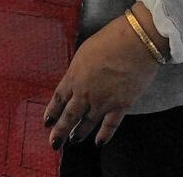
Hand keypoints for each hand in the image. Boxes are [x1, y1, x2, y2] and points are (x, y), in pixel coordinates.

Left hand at [43, 6, 162, 148]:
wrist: (135, 43)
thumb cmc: (110, 40)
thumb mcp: (84, 52)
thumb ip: (78, 70)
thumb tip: (76, 80)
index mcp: (74, 76)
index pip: (58, 99)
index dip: (52, 112)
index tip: (47, 122)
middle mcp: (85, 93)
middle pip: (69, 116)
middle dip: (59, 131)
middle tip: (54, 143)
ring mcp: (102, 101)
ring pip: (87, 123)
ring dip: (79, 133)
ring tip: (73, 140)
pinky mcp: (121, 105)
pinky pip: (110, 125)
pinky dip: (104, 135)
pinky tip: (98, 143)